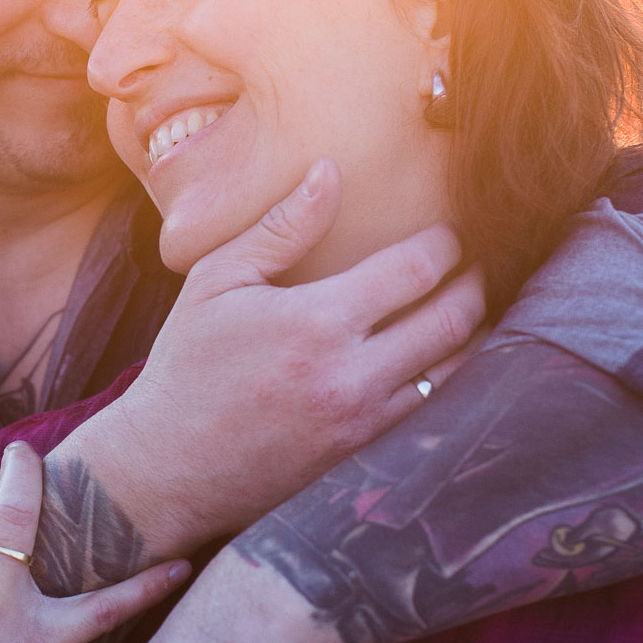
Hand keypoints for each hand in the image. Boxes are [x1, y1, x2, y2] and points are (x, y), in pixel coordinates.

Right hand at [53, 160, 484, 558]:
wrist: (167, 469)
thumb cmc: (185, 368)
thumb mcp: (216, 283)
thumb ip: (280, 228)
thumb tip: (329, 173)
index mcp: (317, 320)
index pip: (416, 269)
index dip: (446, 244)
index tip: (449, 231)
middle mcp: (352, 373)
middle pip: (453, 318)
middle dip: (474, 284)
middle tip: (474, 265)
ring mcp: (363, 420)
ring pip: (454, 369)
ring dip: (473, 333)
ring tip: (471, 306)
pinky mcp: (362, 454)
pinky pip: (430, 410)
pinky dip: (448, 377)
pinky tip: (443, 358)